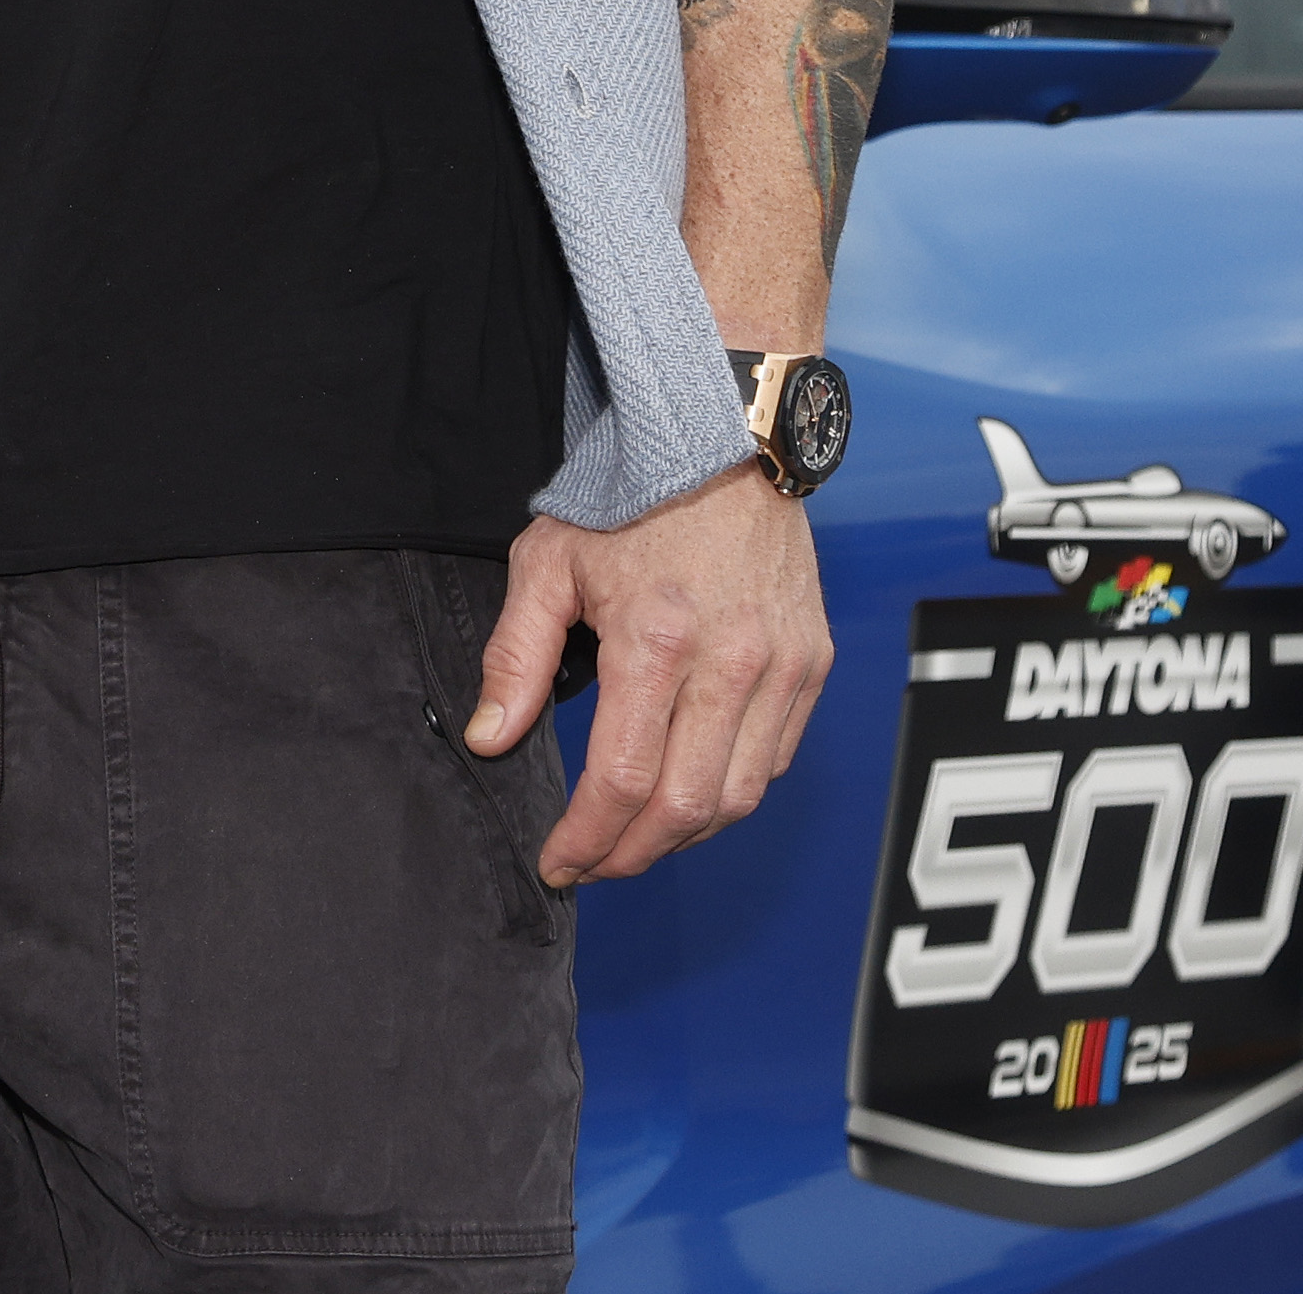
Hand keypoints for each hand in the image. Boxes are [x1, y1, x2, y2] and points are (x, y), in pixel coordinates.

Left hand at [469, 461, 828, 886]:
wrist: (727, 437)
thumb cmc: (632, 493)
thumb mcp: (549, 562)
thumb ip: (516, 657)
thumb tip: (490, 738)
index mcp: (656, 640)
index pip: (622, 781)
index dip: (586, 839)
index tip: (558, 862)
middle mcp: (731, 662)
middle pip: (686, 808)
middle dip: (631, 856)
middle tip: (592, 865)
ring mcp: (782, 666)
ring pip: (740, 797)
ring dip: (684, 835)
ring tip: (635, 838)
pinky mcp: (812, 661)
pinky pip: (776, 759)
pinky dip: (732, 792)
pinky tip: (689, 790)